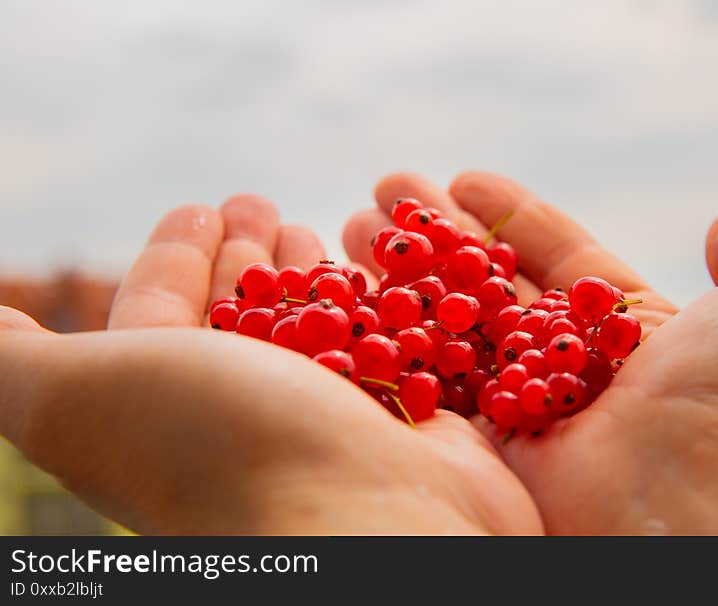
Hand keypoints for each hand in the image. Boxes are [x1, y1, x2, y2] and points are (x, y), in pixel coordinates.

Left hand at [0, 195, 541, 534]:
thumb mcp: (76, 397)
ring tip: (313, 227)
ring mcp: (328, 415)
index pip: (161, 311)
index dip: (173, 258)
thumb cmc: (219, 450)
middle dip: (245, 256)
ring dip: (307, 273)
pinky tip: (379, 273)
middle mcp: (247, 414)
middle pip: (240, 315)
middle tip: (259, 203)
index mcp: (169, 405)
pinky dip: (377, 304)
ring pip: (311, 326)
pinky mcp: (403, 412)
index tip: (199, 208)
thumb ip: (14, 366)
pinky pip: (382, 342)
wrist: (365, 530)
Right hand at [344, 172, 717, 533]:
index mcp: (633, 333)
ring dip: (403, 276)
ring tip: (354, 226)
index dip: (510, 218)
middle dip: (439, 240)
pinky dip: (393, 338)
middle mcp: (573, 371)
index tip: (461, 179)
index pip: (558, 259)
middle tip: (386, 194)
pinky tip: (350, 290)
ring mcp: (524, 409)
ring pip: (452, 328)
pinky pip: (432, 380)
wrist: (707, 501)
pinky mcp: (484, 445)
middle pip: (492, 288)